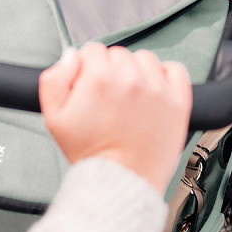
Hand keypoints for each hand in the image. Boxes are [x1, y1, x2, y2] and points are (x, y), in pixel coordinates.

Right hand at [39, 42, 191, 194]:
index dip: (88, 68)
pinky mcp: (178, 101)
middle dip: (111, 71)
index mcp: (99, 78)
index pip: (92, 50)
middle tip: (109, 99)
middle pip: (118, 54)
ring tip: (131, 98)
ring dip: (137, 71)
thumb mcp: (54, 118)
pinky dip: (166, 76)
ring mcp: (157, 88)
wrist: (121, 182)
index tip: (90, 87)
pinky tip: (153, 93)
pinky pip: (175, 69)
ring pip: (144, 59)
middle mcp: (130, 78)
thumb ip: (54, 79)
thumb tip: (71, 56)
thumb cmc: (90, 153)